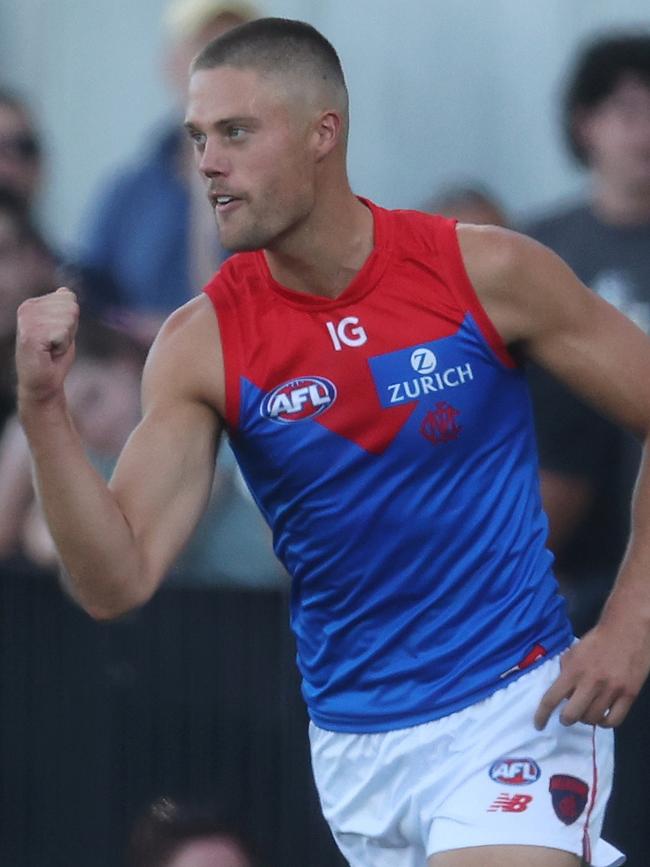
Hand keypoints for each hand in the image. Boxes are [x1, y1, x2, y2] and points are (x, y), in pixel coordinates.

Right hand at [15, 287, 79, 403]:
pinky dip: (62, 345)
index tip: (57, 335)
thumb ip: (64, 309)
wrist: (42, 382)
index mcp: (32, 304)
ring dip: (66, 338)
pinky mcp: (30, 335)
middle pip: (70, 307)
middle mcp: (27, 308)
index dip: (70, 320)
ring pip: (68, 318)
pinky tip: (50, 352)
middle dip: (70, 328)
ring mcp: (27, 321)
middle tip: (55, 343)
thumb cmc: (53, 357)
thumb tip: (65, 290)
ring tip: (52, 348)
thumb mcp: (62, 326)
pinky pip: (63, 331)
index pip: (68, 297)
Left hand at [534, 622, 649, 729]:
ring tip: (587, 711)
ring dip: (586, 719)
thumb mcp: (574, 651)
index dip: (542, 715)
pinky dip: (605, 723)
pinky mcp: (629, 695)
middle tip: (568, 716)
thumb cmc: (598, 640)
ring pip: (593, 720)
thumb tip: (562, 692)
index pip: (551, 698)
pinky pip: (614, 721)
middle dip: (566, 719)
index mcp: (573, 670)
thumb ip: (566, 670)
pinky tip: (603, 716)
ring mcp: (611, 690)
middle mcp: (591, 682)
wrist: (627, 630)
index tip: (538, 725)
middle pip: (572, 715)